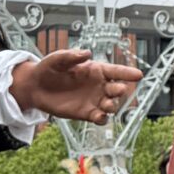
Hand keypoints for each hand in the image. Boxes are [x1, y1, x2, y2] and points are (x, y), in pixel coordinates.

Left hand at [13, 47, 139, 124]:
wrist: (35, 87)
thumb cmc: (49, 68)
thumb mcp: (58, 58)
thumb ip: (71, 56)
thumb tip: (86, 53)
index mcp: (96, 70)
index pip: (116, 71)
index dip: (127, 73)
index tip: (138, 75)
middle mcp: (99, 85)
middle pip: (117, 89)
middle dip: (121, 90)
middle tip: (119, 90)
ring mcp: (94, 100)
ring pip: (111, 105)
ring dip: (113, 106)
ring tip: (107, 105)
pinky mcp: (86, 113)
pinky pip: (100, 118)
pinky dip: (102, 119)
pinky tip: (99, 117)